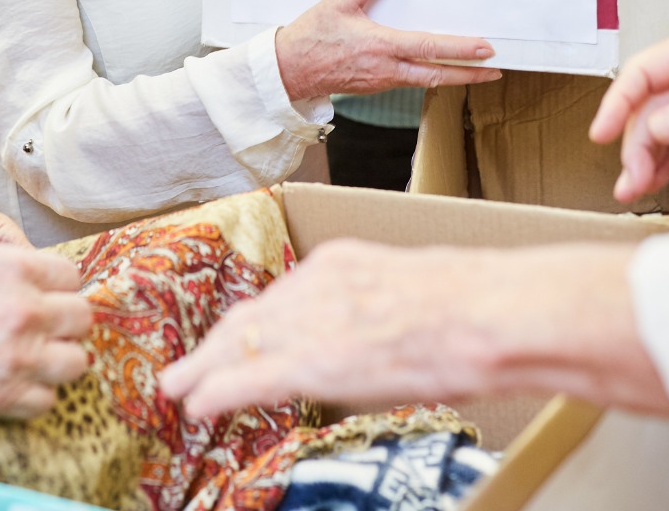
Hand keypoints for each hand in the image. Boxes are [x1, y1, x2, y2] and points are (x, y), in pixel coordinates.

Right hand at [0, 247, 91, 416]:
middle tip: (46, 333)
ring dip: (57, 363)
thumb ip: (3, 274)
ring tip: (34, 363)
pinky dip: (34, 397)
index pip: (70, 276)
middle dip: (66, 326)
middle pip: (82, 318)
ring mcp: (20, 355)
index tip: (48, 300)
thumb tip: (26, 287)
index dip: (59, 290)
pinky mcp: (5, 395)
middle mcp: (27, 309)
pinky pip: (47, 400)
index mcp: (14, 267)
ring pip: (75, 362)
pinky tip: (12, 388)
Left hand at [159, 240, 668, 419]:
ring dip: (204, 369)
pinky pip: (249, 378)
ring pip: (238, 346)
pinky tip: (195, 405)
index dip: (252, 321)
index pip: (280, 295)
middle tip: (187, 365)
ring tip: (179, 387)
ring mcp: (310, 323)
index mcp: (342, 263)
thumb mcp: (412, 287)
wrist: (489, 314)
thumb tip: (372, 331)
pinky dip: (216, 391)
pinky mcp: (311, 362)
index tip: (235, 336)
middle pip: (250, 318)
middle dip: (215, 344)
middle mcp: (315, 285)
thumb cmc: (476, 305)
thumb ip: (376, 304)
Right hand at [275, 0, 500, 101]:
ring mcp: (382, 81)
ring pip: (426, 81)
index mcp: (381, 47)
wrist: (289, 71)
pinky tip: (437, 69)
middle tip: (496, 69)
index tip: (486, 49)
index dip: (461, 50)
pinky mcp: (376, 85)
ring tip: (475, 71)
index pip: (430, 49)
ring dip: (453, 76)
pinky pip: (410, 81)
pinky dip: (430, 76)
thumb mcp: (338, 3)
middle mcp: (387, 69)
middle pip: (438, 75)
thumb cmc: (311, 38)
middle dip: (470, 74)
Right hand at [590, 21, 668, 203]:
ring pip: (661, 125)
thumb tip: (655, 129)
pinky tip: (656, 178)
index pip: (641, 74)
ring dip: (647, 157)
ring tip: (635, 188)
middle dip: (635, 145)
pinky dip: (667, 157)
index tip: (599, 135)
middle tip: (630, 182)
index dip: (616, 105)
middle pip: (648, 106)